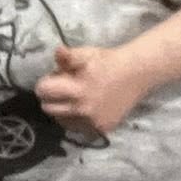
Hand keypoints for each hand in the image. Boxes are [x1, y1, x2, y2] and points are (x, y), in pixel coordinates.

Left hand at [35, 44, 151, 135]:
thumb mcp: (85, 54)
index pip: (43, 91)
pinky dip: (76, 120)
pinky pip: (77, 129)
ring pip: (61, 121)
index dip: (45, 84)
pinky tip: (84, 109)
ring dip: (62, 111)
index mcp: (77, 89)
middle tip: (64, 89)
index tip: (54, 80)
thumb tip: (58, 51)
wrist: (136, 73)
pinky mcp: (102, 129)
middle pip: (48, 108)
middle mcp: (84, 109)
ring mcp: (93, 122)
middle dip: (51, 98)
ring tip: (75, 99)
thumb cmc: (107, 62)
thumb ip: (68, 56)